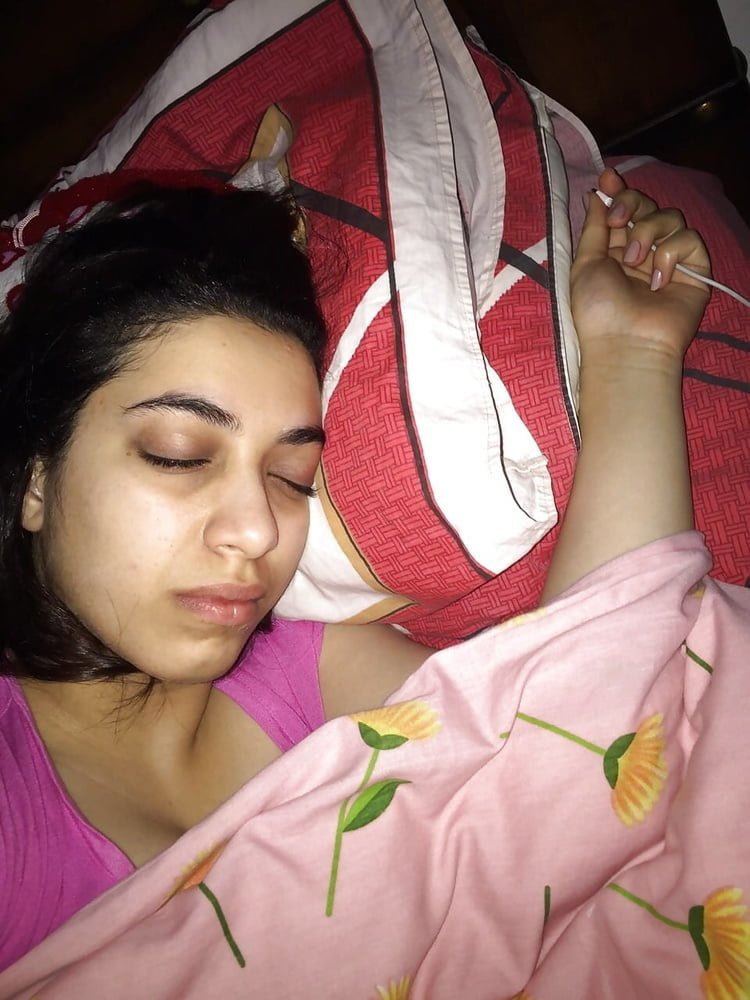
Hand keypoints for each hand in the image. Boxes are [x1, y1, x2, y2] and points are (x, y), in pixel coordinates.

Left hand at [571, 168, 710, 367]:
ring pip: (671, 216)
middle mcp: (644, 252)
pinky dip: (670, 255)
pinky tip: (657, 282)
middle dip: (630, 204)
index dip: (617, 191)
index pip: (622, 211)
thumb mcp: (585, 264)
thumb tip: (594, 195)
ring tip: (633, 262)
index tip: (606, 179)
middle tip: (617, 221)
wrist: (624, 343)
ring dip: (648, 232)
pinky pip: (689, 240)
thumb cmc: (598, 311)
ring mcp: (669, 261)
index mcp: (615, 251)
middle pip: (647, 205)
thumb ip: (593, 228)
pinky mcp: (694, 271)